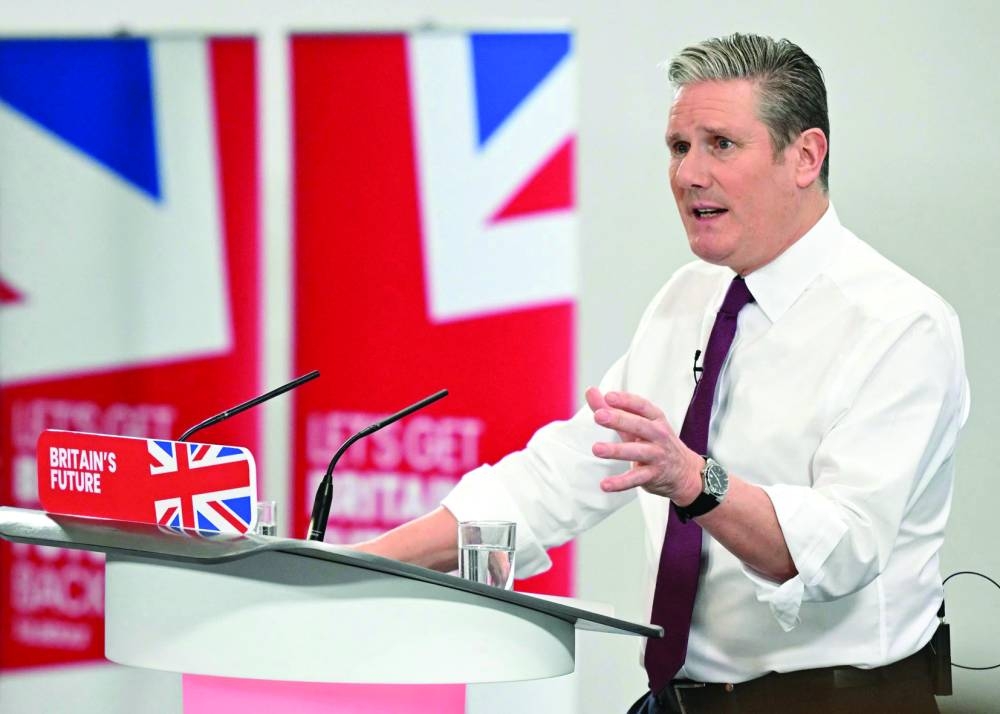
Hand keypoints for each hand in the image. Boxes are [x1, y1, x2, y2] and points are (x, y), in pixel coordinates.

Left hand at [586, 387, 703, 501]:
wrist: (685, 472)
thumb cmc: (656, 443)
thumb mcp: (638, 424)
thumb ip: (613, 410)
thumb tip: (591, 392)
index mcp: (655, 419)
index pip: (642, 407)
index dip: (626, 401)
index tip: (609, 396)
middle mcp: (659, 435)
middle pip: (639, 426)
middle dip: (619, 420)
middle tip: (599, 415)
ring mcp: (658, 456)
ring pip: (637, 452)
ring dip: (616, 450)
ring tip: (597, 449)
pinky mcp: (653, 475)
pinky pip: (635, 479)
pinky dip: (620, 483)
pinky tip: (605, 484)